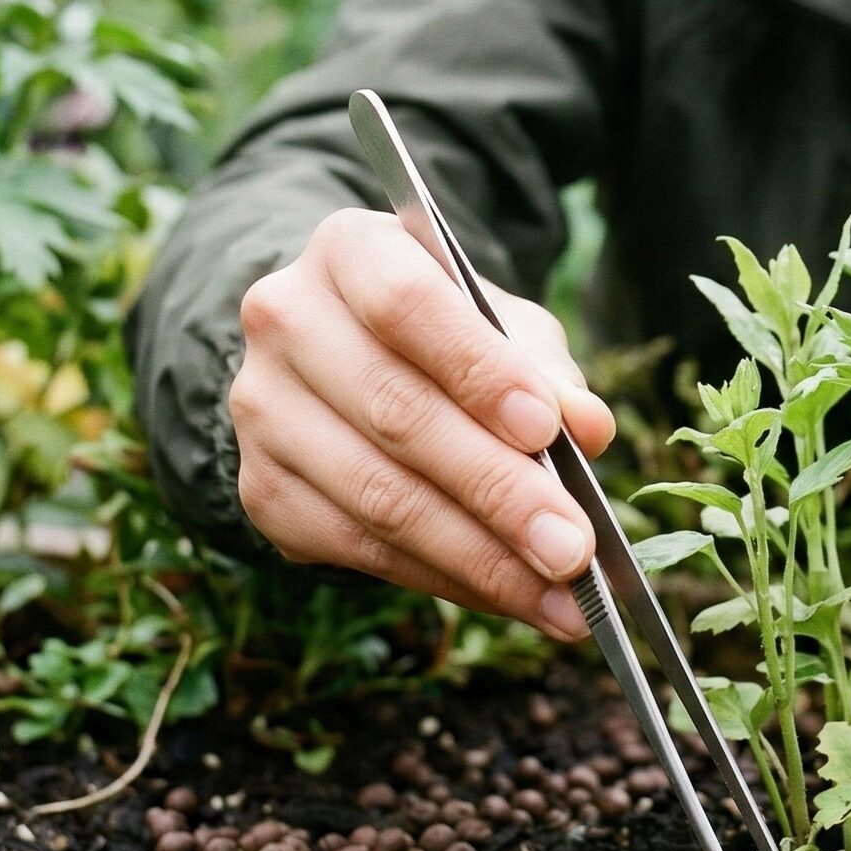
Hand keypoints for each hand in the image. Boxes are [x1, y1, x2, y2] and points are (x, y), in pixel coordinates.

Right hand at [229, 207, 615, 639]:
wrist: (348, 356)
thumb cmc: (448, 334)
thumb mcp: (503, 325)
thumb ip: (544, 369)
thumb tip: (588, 428)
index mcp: (350, 252)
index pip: (407, 305)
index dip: (477, 370)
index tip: (545, 429)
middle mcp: (287, 322)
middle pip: (395, 414)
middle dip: (497, 491)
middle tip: (572, 548)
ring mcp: (263, 411)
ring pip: (377, 497)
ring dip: (480, 557)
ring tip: (561, 596)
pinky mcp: (263, 491)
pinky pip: (359, 550)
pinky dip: (446, 579)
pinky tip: (513, 597)